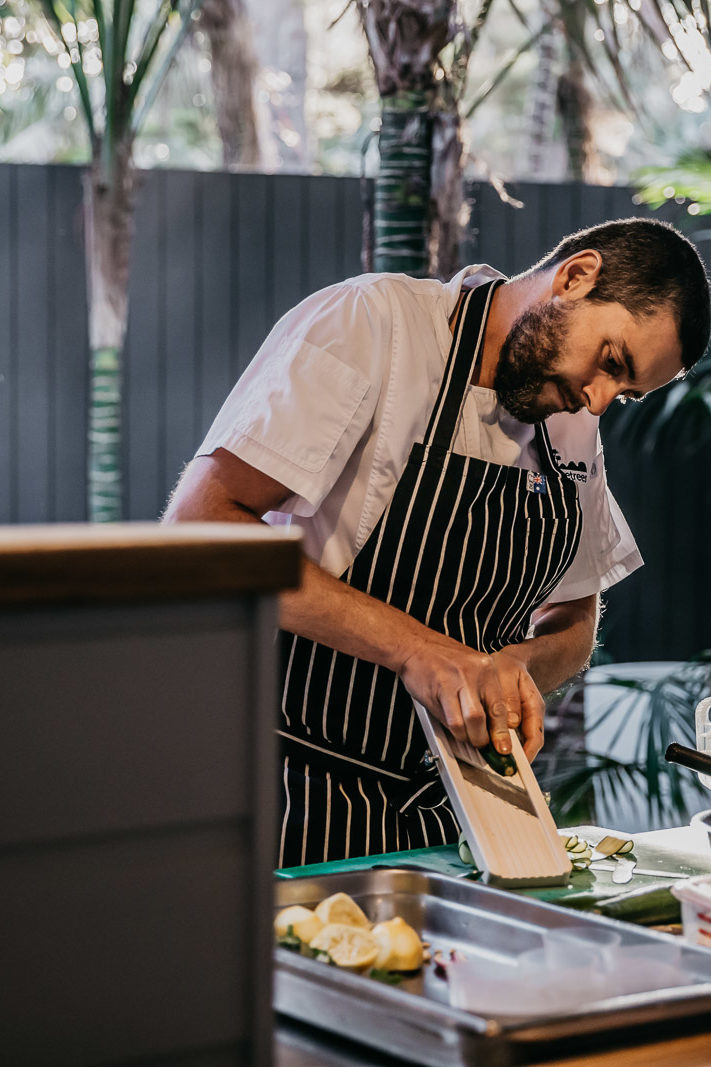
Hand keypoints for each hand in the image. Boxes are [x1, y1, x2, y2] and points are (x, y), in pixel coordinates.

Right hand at [398, 636, 544, 761]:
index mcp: (487, 668)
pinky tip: (454, 731)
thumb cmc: (438, 660)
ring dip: (472, 737)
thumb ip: (479, 694)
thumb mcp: (468, 669)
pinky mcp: (442, 687)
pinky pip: (453, 719)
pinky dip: (455, 731)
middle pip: (492, 714)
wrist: (413, 645)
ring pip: (475, 719)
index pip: (502, 705)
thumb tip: (487, 727)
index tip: (504, 746)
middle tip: (487, 747)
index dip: (503, 730)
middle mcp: (478, 672)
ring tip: (469, 739)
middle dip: (491, 737)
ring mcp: (460, 679)